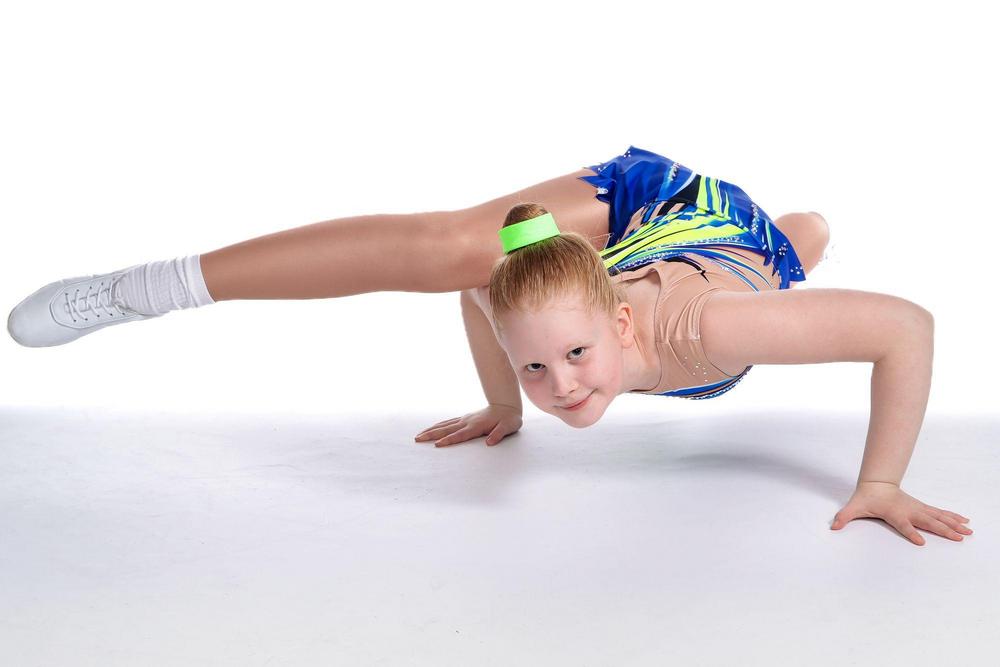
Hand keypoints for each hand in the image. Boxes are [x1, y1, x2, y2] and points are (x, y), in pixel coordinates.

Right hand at [414, 403, 522, 447]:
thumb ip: (499, 434)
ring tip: (418, 435)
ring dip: (431, 430)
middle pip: (446, 429)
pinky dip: (437, 426)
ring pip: (444, 425)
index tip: (437, 445)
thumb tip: (489, 442)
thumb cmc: (509, 418)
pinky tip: (430, 429)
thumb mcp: (509, 427)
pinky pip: (448, 422)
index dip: (449, 440)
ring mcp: (465, 419)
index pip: (460, 435)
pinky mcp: (465, 418)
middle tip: (417, 439)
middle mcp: (468, 421)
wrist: (507, 405)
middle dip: (431, 434)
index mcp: (477, 425)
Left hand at [830, 481, 972, 545]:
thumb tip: (833, 526)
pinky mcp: (922, 508)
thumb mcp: (854, 507)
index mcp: (894, 513)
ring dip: (954, 525)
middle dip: (943, 530)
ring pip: (938, 517)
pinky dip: (953, 517)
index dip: (911, 533)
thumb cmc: (867, 497)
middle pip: (929, 522)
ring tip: (968, 532)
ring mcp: (918, 509)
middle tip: (958, 538)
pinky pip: (940, 513)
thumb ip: (844, 517)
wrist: (877, 483)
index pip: (904, 525)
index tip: (921, 541)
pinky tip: (965, 523)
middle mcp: (909, 511)